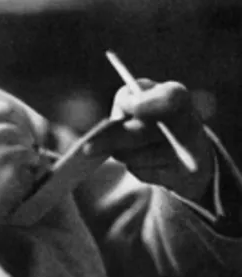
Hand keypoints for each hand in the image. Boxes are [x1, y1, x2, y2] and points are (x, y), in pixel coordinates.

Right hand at [0, 100, 39, 241]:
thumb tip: (2, 131)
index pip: (2, 108)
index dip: (14, 122)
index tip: (18, 134)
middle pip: (18, 129)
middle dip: (22, 145)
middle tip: (19, 163)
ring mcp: (0, 147)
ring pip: (29, 151)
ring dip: (25, 166)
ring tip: (8, 184)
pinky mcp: (14, 169)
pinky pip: (32, 172)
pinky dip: (26, 183)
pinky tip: (7, 196)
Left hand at [87, 79, 213, 201]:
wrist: (189, 152)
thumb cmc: (154, 117)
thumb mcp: (143, 99)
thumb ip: (128, 101)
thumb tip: (112, 123)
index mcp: (178, 98)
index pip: (169, 98)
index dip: (147, 103)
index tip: (125, 107)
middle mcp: (189, 124)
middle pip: (141, 133)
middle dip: (111, 140)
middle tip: (86, 148)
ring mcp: (187, 154)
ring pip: (137, 156)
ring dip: (121, 153)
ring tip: (121, 149)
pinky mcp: (181, 178)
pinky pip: (142, 172)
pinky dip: (134, 167)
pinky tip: (140, 161)